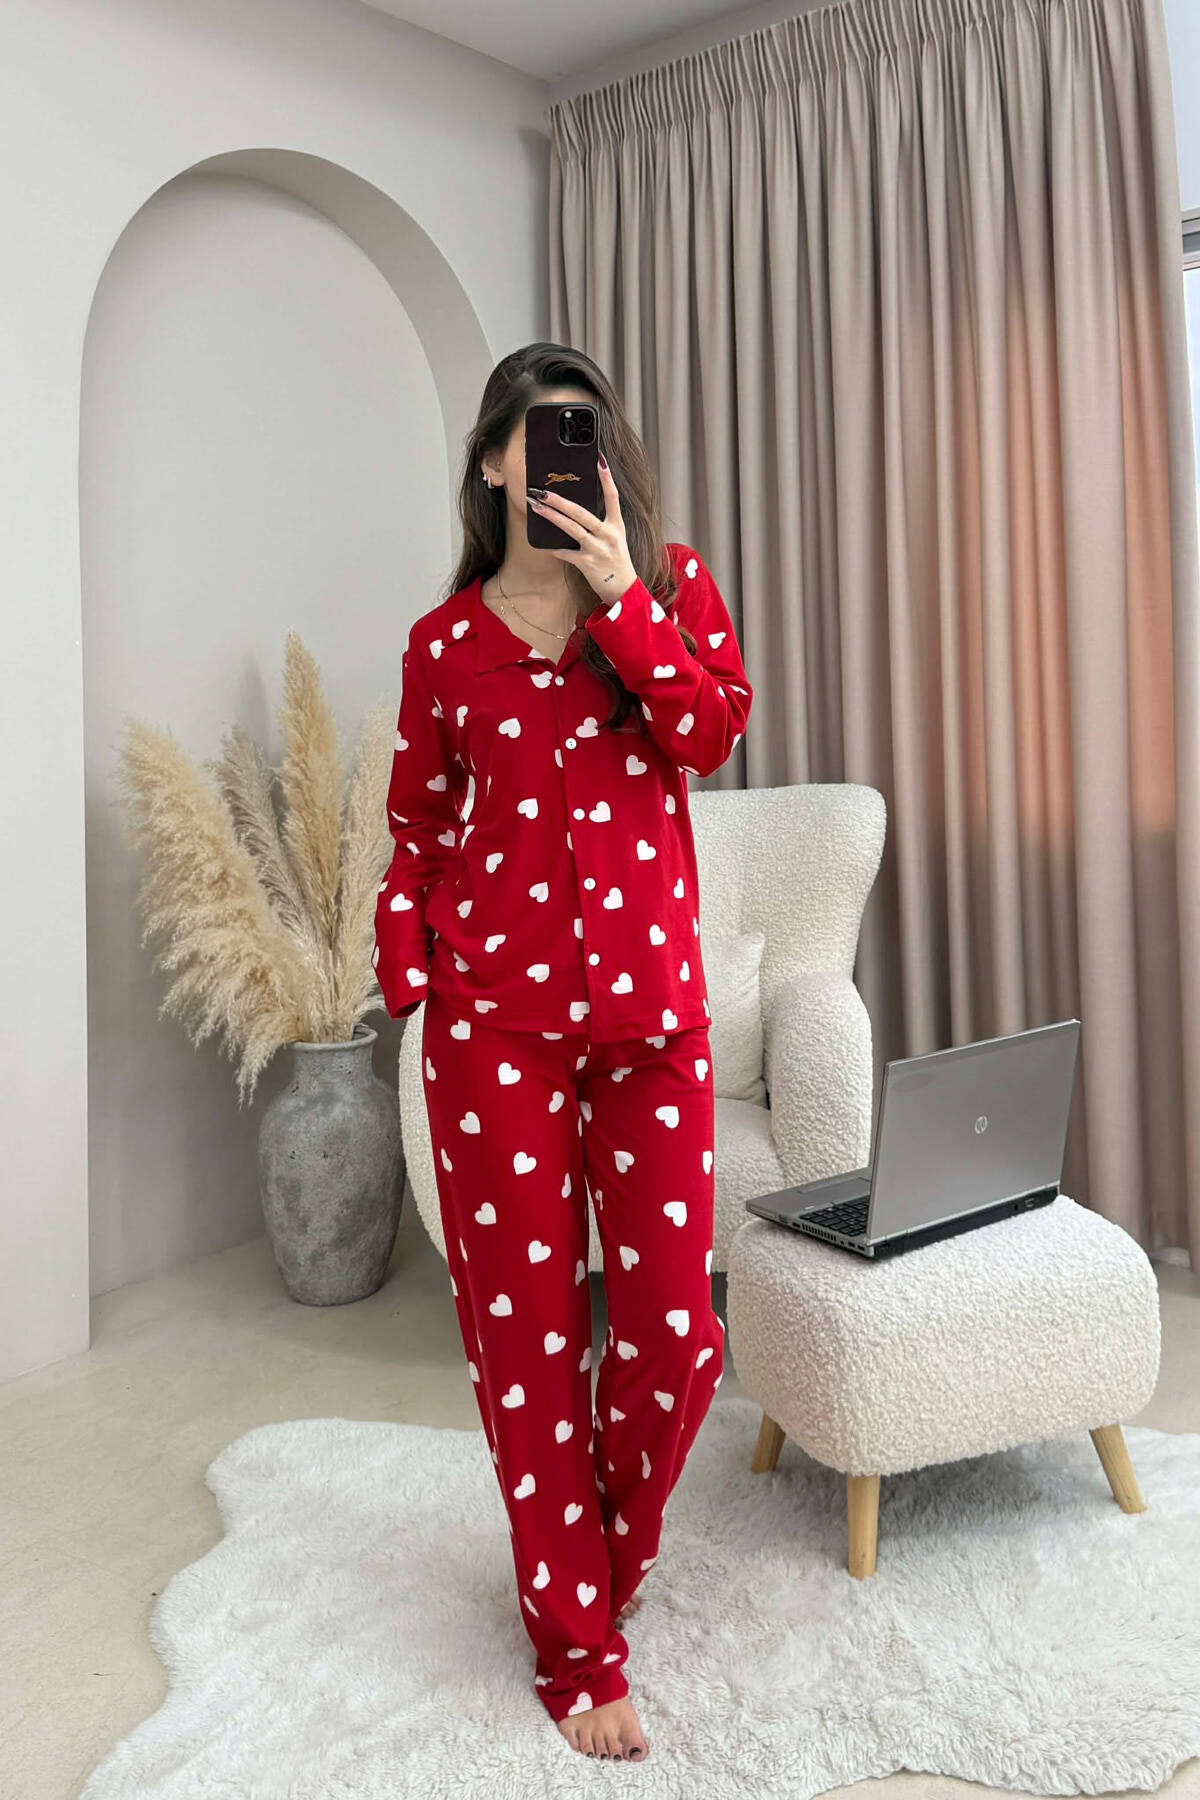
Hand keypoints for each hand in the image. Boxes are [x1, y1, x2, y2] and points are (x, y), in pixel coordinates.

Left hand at [527, 456, 638, 604]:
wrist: (624, 590)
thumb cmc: (616, 562)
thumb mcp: (614, 539)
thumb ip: (599, 525)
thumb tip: (575, 510)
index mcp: (616, 526)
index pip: (613, 496)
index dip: (607, 478)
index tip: (599, 460)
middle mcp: (609, 535)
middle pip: (582, 512)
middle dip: (560, 500)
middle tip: (543, 490)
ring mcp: (598, 549)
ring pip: (572, 529)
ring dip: (552, 517)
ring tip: (536, 507)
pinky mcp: (588, 564)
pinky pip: (566, 554)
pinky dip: (555, 549)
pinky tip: (544, 545)